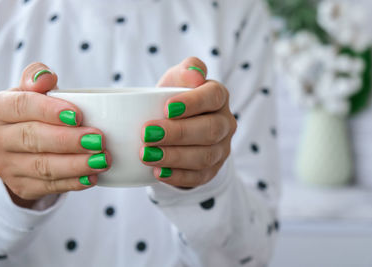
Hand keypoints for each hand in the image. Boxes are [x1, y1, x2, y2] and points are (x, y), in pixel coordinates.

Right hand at [0, 63, 110, 207]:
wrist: (17, 144)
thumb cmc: (32, 112)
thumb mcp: (32, 91)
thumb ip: (37, 78)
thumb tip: (45, 77)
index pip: (21, 106)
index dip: (49, 111)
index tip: (78, 115)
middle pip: (33, 139)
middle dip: (69, 141)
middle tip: (98, 139)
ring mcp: (7, 166)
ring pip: (42, 167)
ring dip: (76, 165)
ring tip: (102, 159)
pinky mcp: (22, 186)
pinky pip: (48, 187)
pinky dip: (72, 183)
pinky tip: (92, 177)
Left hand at [140, 57, 236, 187]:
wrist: (173, 127)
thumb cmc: (172, 99)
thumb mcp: (175, 80)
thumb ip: (186, 69)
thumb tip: (195, 74)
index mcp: (218, 97)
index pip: (213, 96)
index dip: (192, 103)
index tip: (165, 108)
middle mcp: (225, 123)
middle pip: (210, 130)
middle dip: (177, 133)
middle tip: (146, 133)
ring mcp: (221, 149)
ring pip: (205, 156)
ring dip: (174, 156)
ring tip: (146, 155)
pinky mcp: (212, 170)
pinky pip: (200, 177)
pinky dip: (178, 176)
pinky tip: (158, 172)